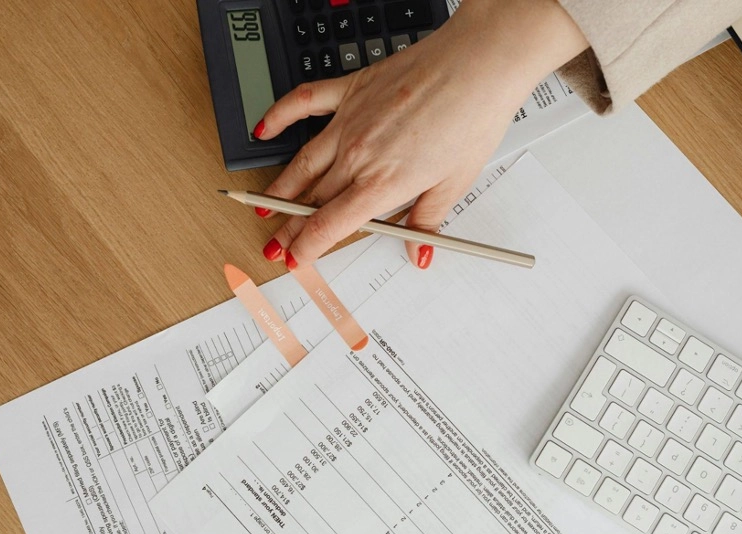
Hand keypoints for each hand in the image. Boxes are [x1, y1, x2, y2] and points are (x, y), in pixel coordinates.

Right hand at [253, 0, 587, 268]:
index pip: (330, 225)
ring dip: (280, 189)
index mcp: (382, 183)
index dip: (307, 248)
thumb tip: (419, 251)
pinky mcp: (351, 90)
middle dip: (290, 228)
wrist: (478, 65)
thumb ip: (427, 221)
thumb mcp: (455, 184)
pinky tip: (263, 130)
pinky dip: (279, 116)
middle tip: (274, 245)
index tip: (295, 259)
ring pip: (303, 162)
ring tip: (263, 206)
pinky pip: (303, 102)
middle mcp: (358, 155)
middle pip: (312, 200)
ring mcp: (349, 121)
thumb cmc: (471, 118)